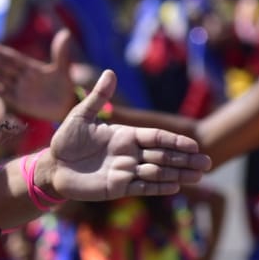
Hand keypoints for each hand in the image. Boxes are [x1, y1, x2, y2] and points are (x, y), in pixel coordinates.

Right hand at [0, 30, 79, 122]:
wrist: (66, 107)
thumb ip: (61, 52)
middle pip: (1, 65)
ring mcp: (18, 88)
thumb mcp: (63, 69)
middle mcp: (21, 76)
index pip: (11, 57)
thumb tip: (65, 32)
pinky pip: (1, 93)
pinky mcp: (17, 101)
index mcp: (30, 67)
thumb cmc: (65, 87)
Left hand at [45, 71, 210, 201]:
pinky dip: (158, 187)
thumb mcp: (80, 116)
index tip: (194, 144)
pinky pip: (142, 187)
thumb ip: (98, 97)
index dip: (175, 141)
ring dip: (178, 173)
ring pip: (157, 172)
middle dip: (185, 159)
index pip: (156, 137)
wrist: (52, 166)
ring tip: (199, 175)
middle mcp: (130, 154)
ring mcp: (125, 171)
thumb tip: (110, 72)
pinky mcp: (117, 187)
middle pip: (163, 155)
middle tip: (207, 162)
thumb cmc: (65, 140)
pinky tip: (175, 186)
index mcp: (125, 136)